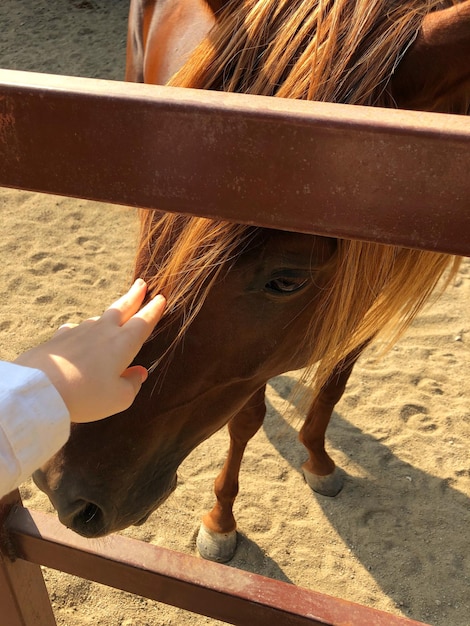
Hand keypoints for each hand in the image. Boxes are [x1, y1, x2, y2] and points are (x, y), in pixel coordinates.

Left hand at [14, 279, 164, 422]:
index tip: (161, 298)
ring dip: (110, 315)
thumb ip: (132, 384)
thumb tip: (139, 372)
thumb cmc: (85, 395)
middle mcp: (103, 331)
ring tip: (115, 315)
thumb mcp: (119, 399)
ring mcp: (79, 331)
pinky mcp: (59, 337)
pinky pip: (77, 329)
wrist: (39, 388)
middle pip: (122, 308)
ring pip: (99, 318)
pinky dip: (84, 330)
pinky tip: (80, 334)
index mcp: (123, 343)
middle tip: (142, 283)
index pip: (143, 321)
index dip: (153, 310)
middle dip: (134, 296)